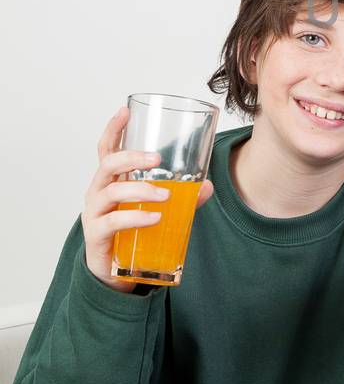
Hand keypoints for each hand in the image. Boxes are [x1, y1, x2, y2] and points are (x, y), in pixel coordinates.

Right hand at [81, 107, 214, 289]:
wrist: (114, 273)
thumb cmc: (132, 233)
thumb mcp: (158, 210)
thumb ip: (182, 198)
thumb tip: (208, 186)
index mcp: (111, 181)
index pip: (106, 149)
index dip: (113, 129)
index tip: (125, 110)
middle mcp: (98, 193)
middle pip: (107, 165)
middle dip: (132, 157)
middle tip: (157, 158)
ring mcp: (95, 214)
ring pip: (112, 192)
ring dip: (140, 189)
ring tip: (165, 195)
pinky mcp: (97, 235)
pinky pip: (114, 222)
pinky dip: (135, 217)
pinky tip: (154, 218)